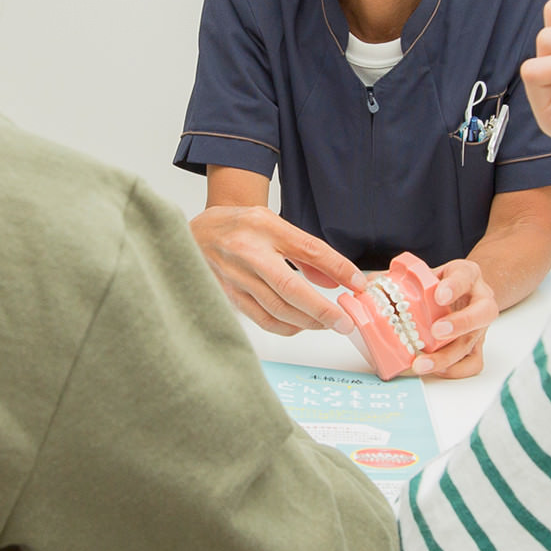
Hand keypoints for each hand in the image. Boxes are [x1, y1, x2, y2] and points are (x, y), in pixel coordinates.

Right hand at [189, 206, 364, 335]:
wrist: (193, 233)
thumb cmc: (238, 227)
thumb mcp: (273, 224)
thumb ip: (304, 251)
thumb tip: (336, 281)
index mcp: (264, 226)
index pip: (308, 248)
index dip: (337, 267)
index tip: (357, 283)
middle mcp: (248, 252)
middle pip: (290, 286)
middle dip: (322, 308)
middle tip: (345, 321)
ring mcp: (234, 277)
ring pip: (276, 308)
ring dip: (307, 321)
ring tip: (329, 323)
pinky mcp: (227, 296)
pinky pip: (261, 319)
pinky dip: (285, 326)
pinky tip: (301, 324)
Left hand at [410, 259, 497, 379]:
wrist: (467, 291)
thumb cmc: (445, 281)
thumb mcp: (431, 270)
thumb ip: (403, 276)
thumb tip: (370, 283)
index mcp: (468, 275)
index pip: (465, 277)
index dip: (454, 287)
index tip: (439, 295)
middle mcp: (480, 300)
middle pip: (482, 313)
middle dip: (460, 324)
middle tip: (436, 331)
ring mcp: (481, 326)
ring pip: (472, 343)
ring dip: (447, 356)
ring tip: (421, 363)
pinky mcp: (477, 346)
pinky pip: (472, 363)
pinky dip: (453, 370)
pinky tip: (434, 369)